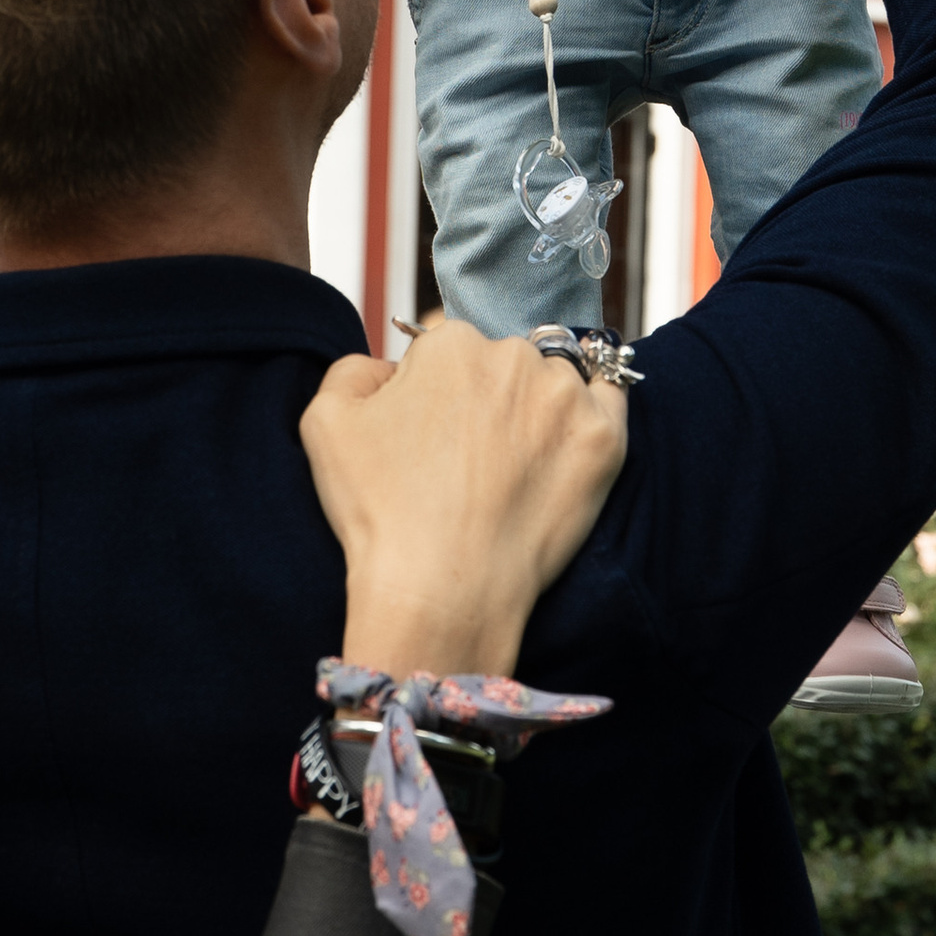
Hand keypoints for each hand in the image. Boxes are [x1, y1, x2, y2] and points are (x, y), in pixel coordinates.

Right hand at [299, 315, 625, 680]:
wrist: (443, 591)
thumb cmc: (381, 512)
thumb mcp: (325, 422)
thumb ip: (354, 368)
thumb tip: (388, 367)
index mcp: (449, 343)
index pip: (446, 348)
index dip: (435, 391)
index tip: (433, 433)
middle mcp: (513, 355)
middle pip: (502, 361)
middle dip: (487, 397)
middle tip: (470, 459)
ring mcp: (566, 396)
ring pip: (553, 382)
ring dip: (537, 409)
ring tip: (512, 471)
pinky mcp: (605, 439)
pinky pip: (610, 402)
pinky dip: (589, 419)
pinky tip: (563, 453)